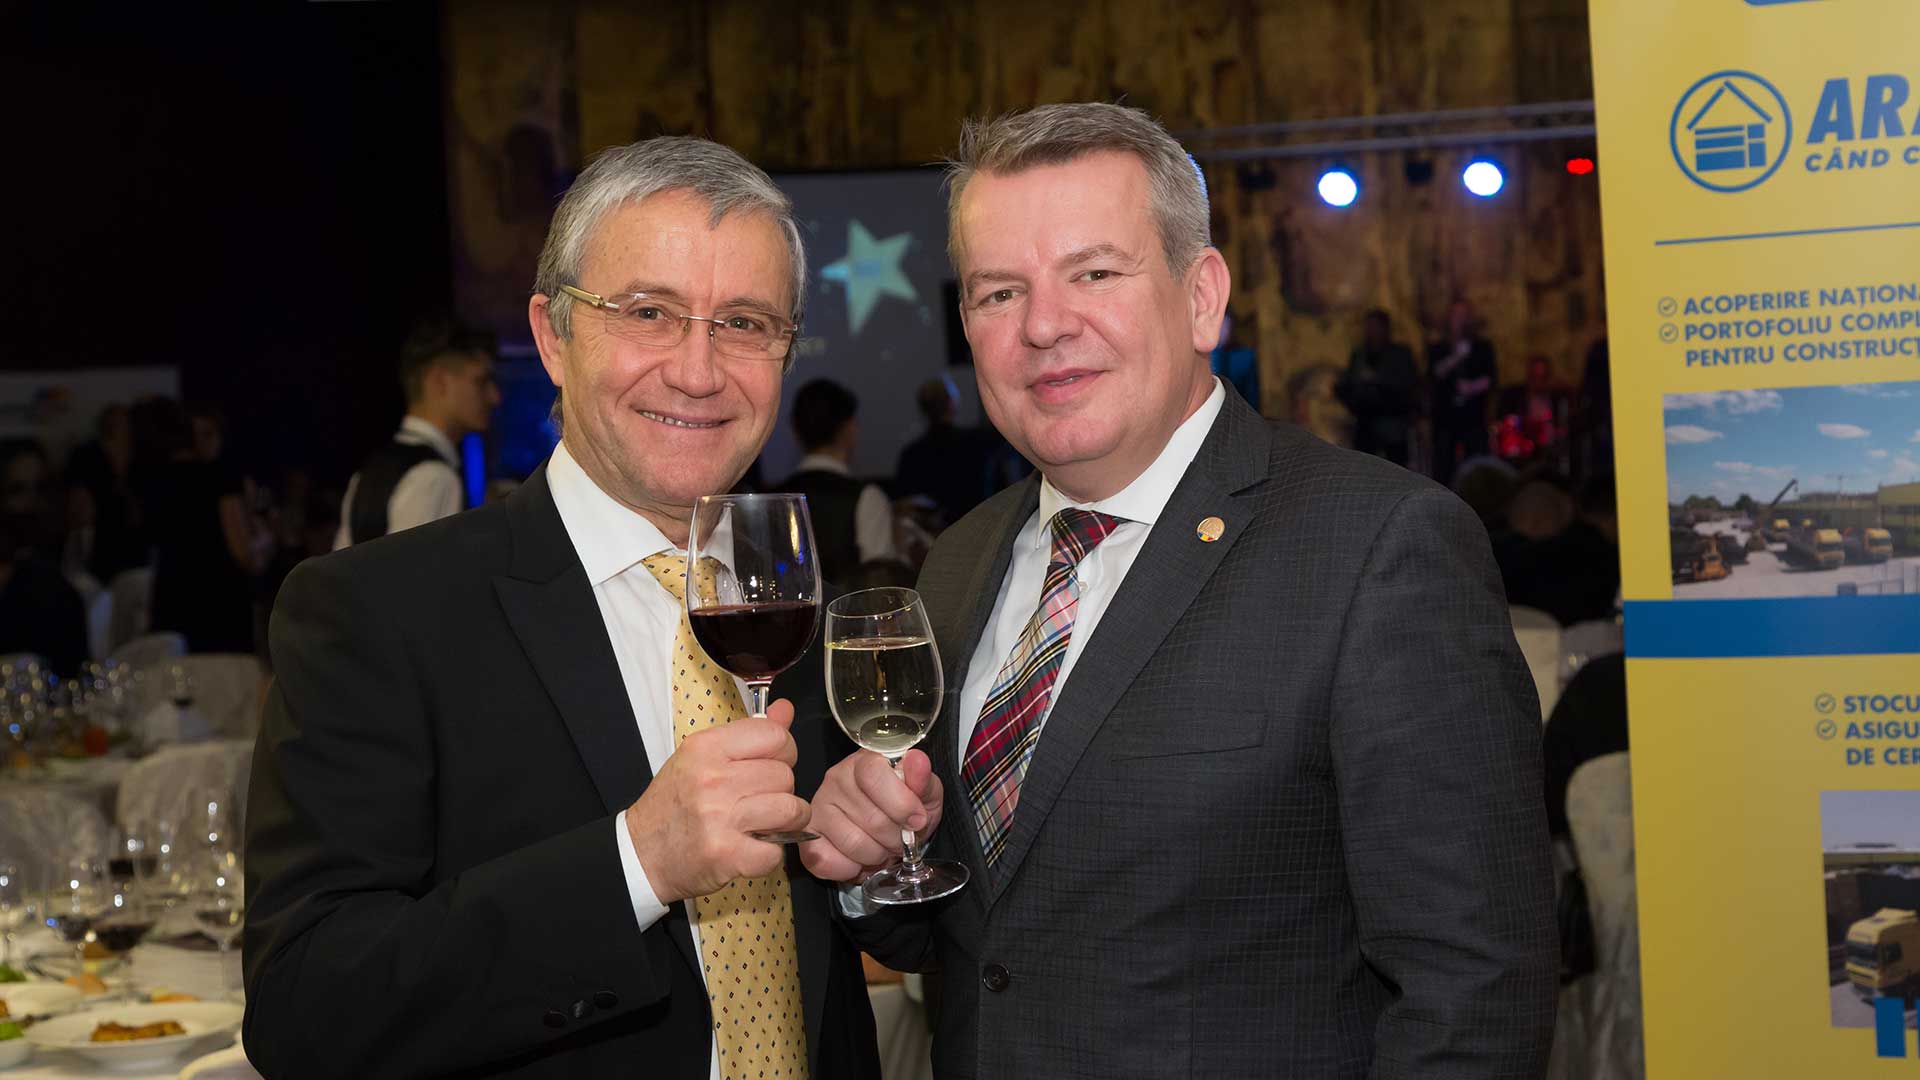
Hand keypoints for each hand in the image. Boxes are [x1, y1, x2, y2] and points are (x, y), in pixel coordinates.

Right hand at [625, 699, 809, 903]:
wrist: (643, 854)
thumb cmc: (675, 803)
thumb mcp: (702, 758)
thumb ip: (749, 734)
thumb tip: (785, 708)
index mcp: (706, 747)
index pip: (775, 737)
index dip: (784, 752)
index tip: (771, 765)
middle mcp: (713, 779)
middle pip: (785, 775)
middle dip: (782, 790)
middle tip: (760, 801)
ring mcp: (721, 818)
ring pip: (791, 810)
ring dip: (787, 821)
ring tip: (766, 824)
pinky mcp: (728, 855)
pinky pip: (777, 851)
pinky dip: (770, 854)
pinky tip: (751, 849)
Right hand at [799, 749, 941, 882]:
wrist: (889, 828)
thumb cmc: (904, 807)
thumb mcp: (925, 793)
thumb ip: (922, 781)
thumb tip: (917, 760)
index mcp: (866, 762)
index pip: (873, 775)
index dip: (901, 804)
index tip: (917, 820)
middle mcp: (837, 778)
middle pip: (871, 818)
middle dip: (895, 838)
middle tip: (899, 838)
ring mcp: (819, 806)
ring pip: (854, 844)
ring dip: (876, 855)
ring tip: (880, 847)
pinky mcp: (809, 835)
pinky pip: (827, 862)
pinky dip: (851, 869)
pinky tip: (859, 859)